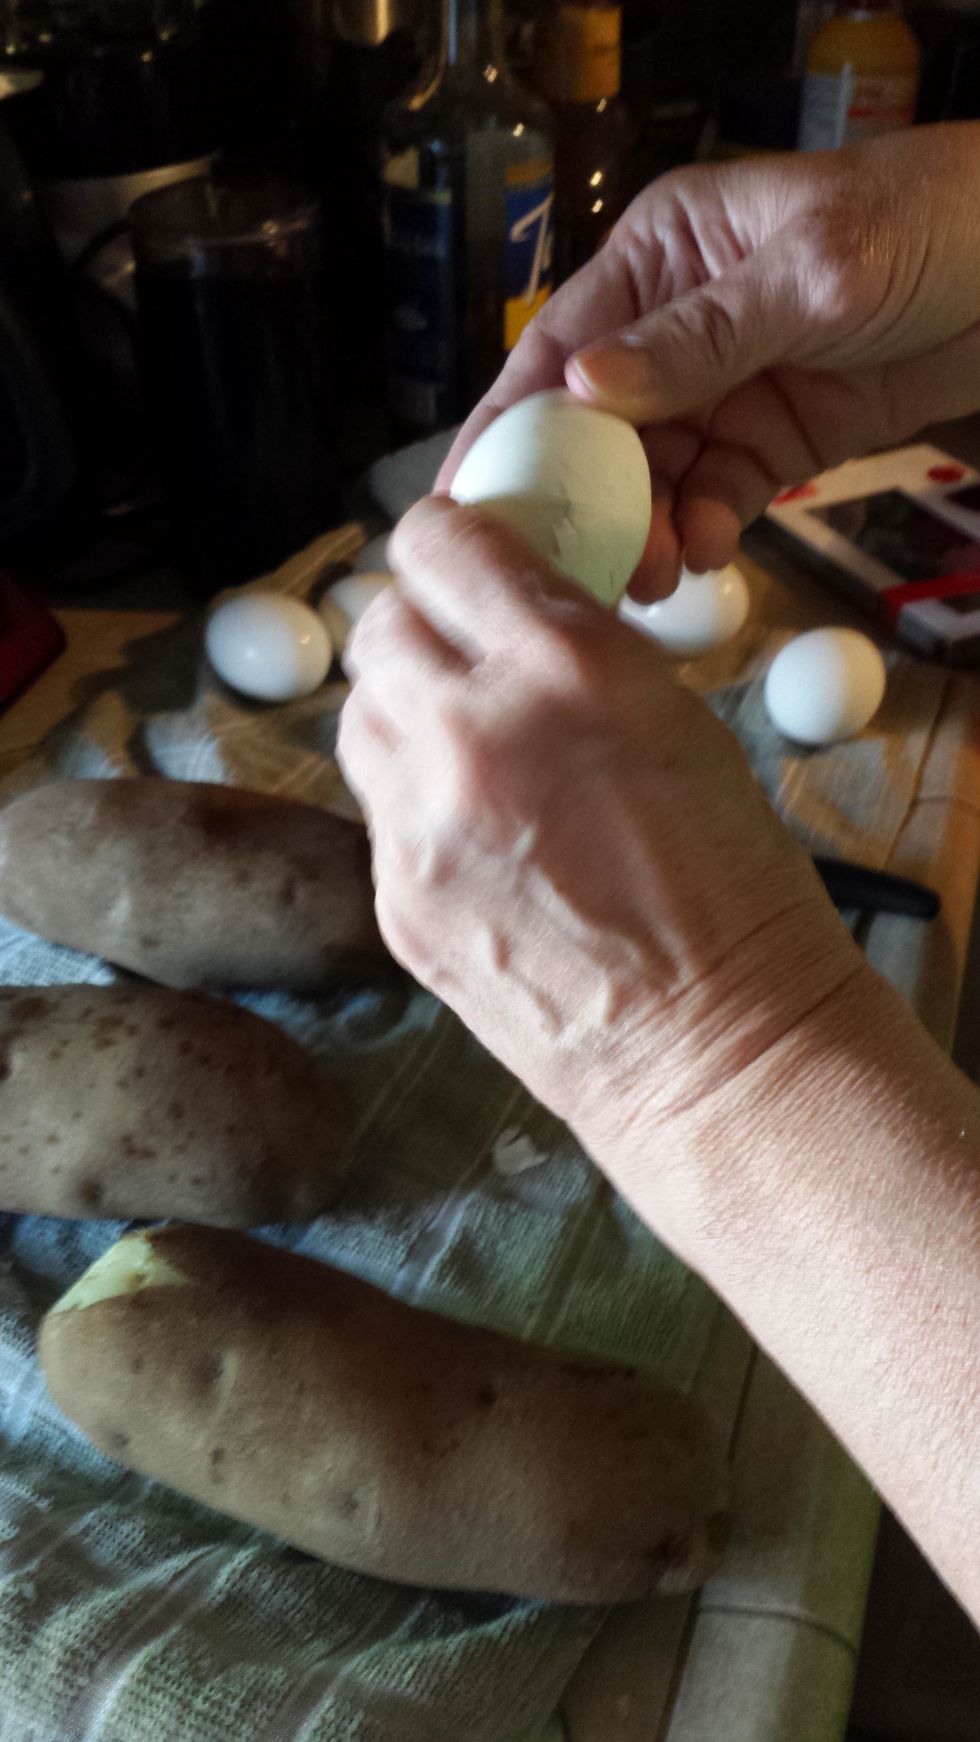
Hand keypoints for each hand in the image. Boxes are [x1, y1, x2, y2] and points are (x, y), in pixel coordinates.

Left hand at [338, 497, 865, 1245]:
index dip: (446, 545)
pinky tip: (476, 837)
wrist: (717, 1047)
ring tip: (467, 750)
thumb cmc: (732, 888)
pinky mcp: (394, 900)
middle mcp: (475, 730)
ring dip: (403, 711)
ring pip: (358, 714)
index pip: (438, 545)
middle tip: (464, 658)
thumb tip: (508, 617)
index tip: (459, 561)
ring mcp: (421, 823)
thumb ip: (572, 655)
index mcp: (566, 667)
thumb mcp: (674, 720)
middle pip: (378, 626)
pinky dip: (412, 802)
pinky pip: (376, 810)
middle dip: (420, 629)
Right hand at [438, 125, 979, 597]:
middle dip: (584, 499)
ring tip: (653, 572)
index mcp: (662, 255)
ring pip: (654, 475)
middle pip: (597, 428)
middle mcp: (675, 325)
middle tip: (583, 563)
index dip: (507, 425)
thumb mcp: (809, 273)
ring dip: (645, 526)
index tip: (466, 498)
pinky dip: (707, 526)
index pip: (558, 348)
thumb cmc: (929, 225)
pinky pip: (717, 494)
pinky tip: (709, 549)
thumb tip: (584, 389)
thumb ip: (698, 339)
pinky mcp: (771, 438)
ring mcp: (723, 387)